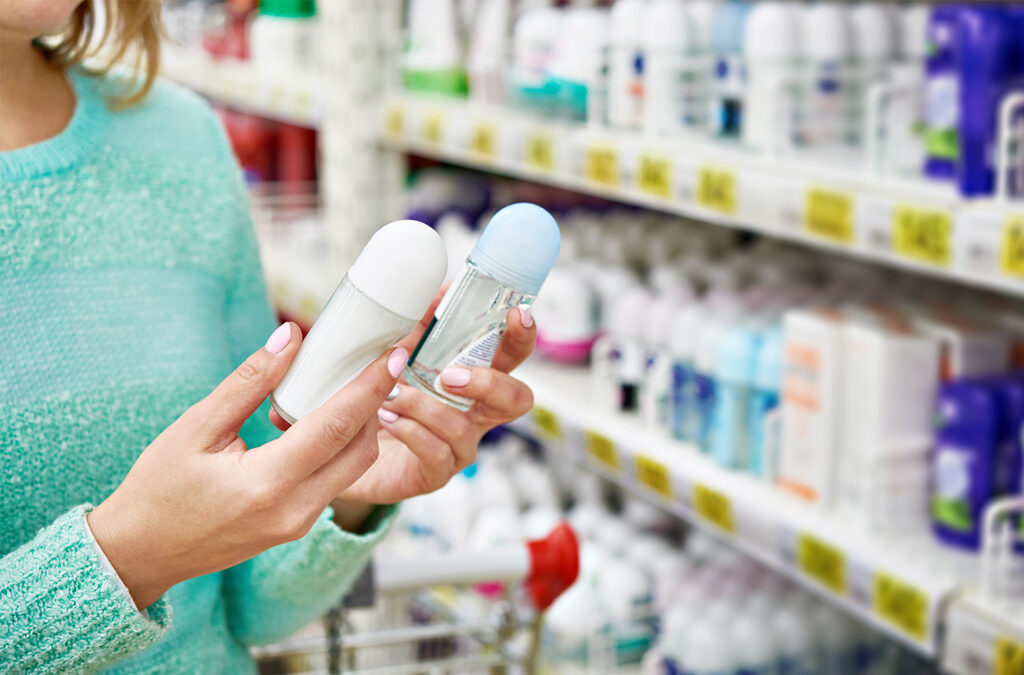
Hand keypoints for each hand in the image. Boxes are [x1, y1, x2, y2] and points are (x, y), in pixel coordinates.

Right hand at [87, 323, 405, 608]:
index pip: (337, 426)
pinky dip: (342, 447)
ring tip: (354, 384)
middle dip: (377, 404)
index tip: (394, 354)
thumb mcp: (196, 427)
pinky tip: (329, 416)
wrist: (140, 554)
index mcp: (267, 484)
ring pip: (353, 468)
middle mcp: (294, 510)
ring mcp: (300, 524)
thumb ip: (250, 381)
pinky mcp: (298, 526)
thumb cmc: (159, 489)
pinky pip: (336, 481)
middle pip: (360, 450)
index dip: (370, 386)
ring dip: (362, 426)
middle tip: (379, 363)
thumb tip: (292, 337)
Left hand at [338, 306, 536, 503]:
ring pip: (464, 428)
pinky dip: (411, 431)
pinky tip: (388, 418)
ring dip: (425, 406)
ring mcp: (459, 446)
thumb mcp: (401, 355)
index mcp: (476, 380)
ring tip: (391, 395)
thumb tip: (441, 288)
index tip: (515, 315)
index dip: (522, 337)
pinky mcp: (435, 473)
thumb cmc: (383, 396)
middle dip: (490, 383)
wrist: (348, 448)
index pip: (513, 357)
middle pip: (516, 400)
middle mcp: (477, 415)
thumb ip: (422, 324)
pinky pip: (436, 454)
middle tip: (450, 375)